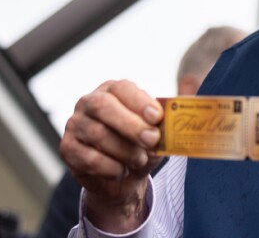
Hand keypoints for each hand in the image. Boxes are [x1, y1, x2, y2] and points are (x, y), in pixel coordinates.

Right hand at [58, 80, 163, 232]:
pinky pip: (86, 157)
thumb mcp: (161, 126)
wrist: (124, 175)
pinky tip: (121, 171)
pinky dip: (109, 167)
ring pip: (96, 134)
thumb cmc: (143, 143)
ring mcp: (74, 124)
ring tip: (140, 160)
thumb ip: (174, 106)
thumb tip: (191, 83)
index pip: (122, 88)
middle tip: (152, 140)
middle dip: (130, 124)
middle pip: (103, 107)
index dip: (139, 102)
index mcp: (113, 90)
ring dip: (123, 149)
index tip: (157, 117)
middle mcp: (89, 102)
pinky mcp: (67, 148)